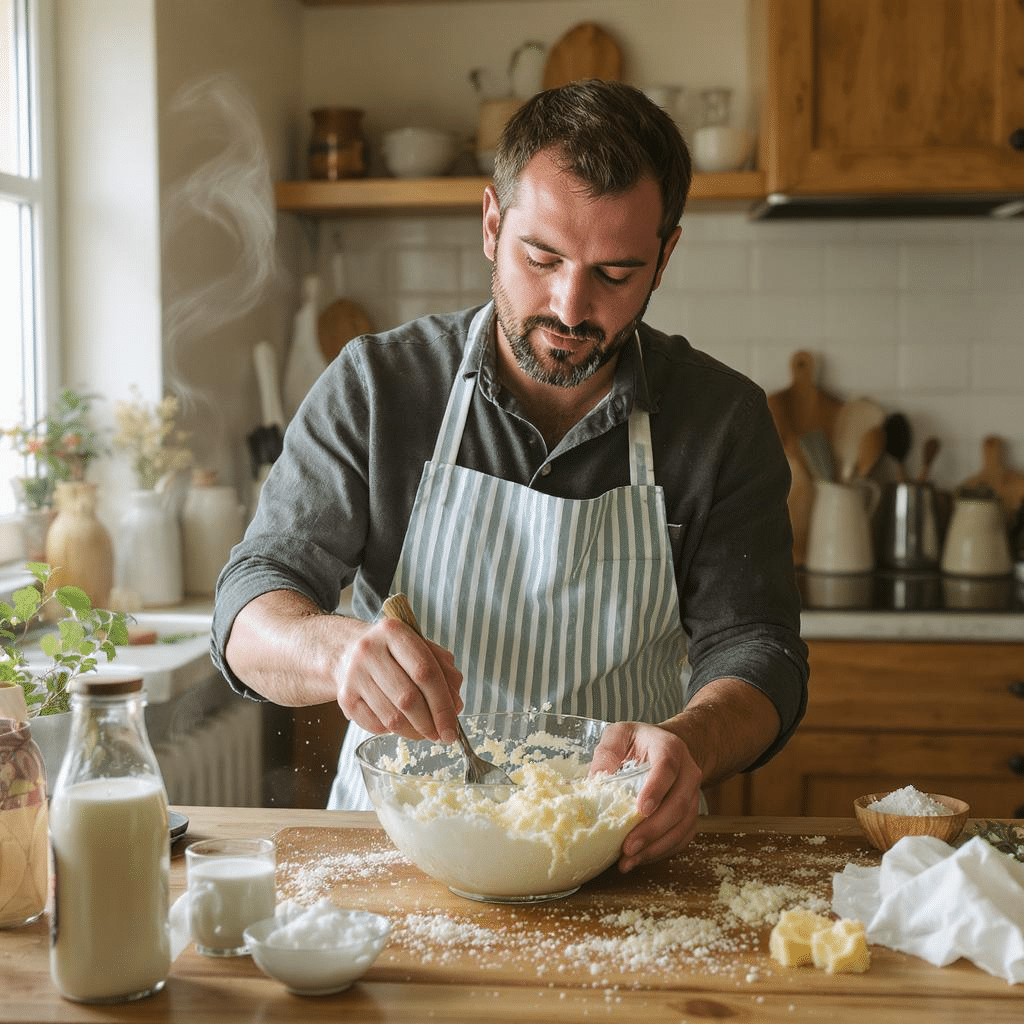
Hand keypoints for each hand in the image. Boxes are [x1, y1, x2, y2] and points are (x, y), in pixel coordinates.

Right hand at [334, 617, 462, 743]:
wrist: (347, 652)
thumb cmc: (393, 653)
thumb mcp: (422, 650)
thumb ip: (445, 673)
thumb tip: (455, 706)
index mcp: (394, 632)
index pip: (425, 672)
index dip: (443, 705)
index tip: (452, 728)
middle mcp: (370, 650)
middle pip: (408, 698)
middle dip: (430, 723)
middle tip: (442, 735)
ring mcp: (353, 675)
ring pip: (392, 717)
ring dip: (414, 732)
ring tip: (425, 732)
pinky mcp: (345, 698)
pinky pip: (376, 726)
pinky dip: (394, 732)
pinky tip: (401, 723)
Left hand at [590, 721, 701, 872]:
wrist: (667, 749)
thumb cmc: (638, 743)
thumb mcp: (620, 735)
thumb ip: (608, 751)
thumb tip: (597, 777)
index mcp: (669, 748)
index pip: (667, 767)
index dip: (656, 789)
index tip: (641, 810)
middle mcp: (688, 772)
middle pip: (679, 803)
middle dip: (653, 829)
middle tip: (628, 847)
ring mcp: (693, 795)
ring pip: (684, 825)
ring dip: (657, 847)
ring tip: (629, 861)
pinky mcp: (691, 814)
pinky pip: (683, 837)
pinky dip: (663, 851)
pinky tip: (641, 858)